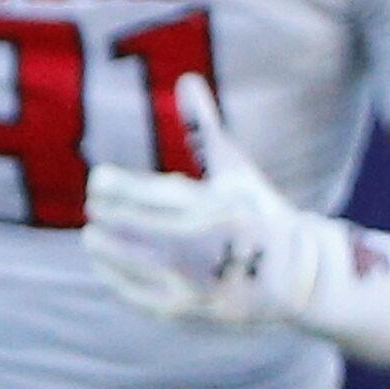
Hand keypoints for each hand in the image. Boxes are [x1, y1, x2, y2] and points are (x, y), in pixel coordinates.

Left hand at [85, 77, 333, 331]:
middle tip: (92, 206)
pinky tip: (103, 266)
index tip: (97, 180)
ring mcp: (201, 280)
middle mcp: (210, 244)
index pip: (158, 195)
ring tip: (91, 237)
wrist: (298, 277)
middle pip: (144, 229)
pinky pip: (144, 296)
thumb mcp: (234, 170)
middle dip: (111, 216)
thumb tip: (186, 79)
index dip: (121, 189)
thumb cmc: (258, 213)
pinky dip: (119, 281)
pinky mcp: (194, 309)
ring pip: (139, 264)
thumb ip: (203, 128)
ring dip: (108, 250)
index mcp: (220, 205)